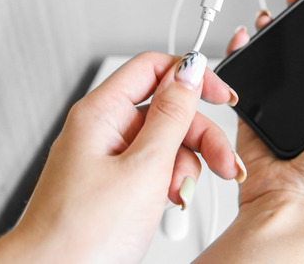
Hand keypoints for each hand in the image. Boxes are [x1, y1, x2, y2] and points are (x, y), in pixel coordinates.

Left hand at [0, 51, 242, 263]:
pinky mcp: (112, 181)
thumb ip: (172, 116)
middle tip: (223, 164)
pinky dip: (169, 182)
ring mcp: (106, 156)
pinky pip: (152, 167)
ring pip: (163, 141)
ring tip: (183, 194)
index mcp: (101, 113)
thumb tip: (190, 71)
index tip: (223, 97)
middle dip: (199, 135)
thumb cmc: (81, 234)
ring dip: (185, 165)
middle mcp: (101, 128)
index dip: (192, 78)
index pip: (153, 68)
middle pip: (165, 109)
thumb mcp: (144, 168)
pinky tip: (171, 200)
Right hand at [197, 0, 303, 262]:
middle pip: (302, 53)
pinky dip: (242, 55)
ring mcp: (279, 107)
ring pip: (272, 60)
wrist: (288, 198)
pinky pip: (244, 78)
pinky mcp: (252, 112)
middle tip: (297, 0)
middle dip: (297, 22)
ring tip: (271, 17)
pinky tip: (246, 39)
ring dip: (269, 34)